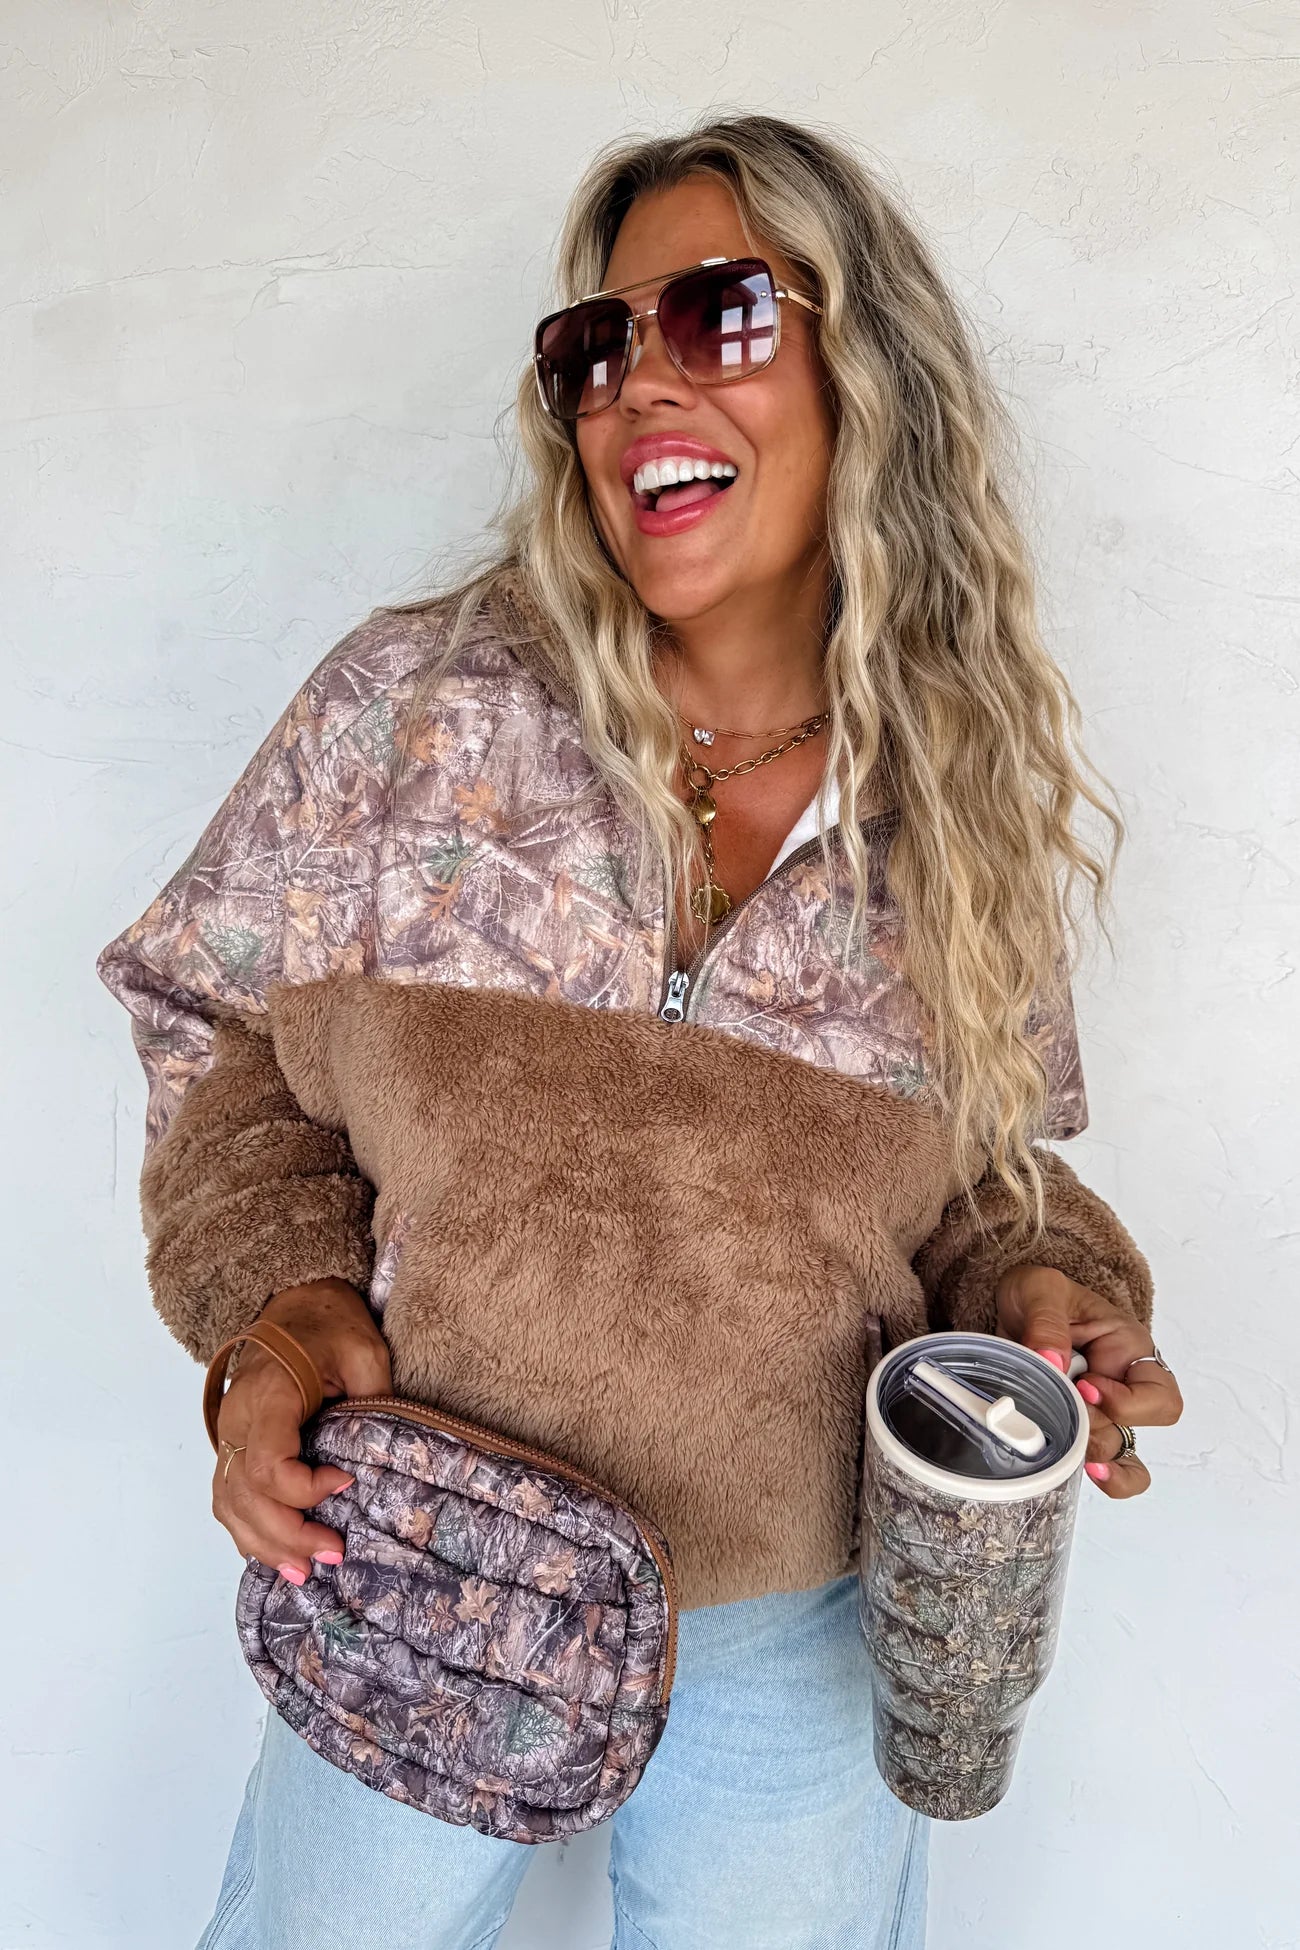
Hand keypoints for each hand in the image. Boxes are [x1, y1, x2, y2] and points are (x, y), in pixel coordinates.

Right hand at [212, 1277, 392, 1581]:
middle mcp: (236, 1420)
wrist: (296, 1304)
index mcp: (267, 1393)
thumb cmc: (330, 1324)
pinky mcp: (233, 1446)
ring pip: (230, 1504)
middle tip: (333, 1553)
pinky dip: (249, 1531)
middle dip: (287, 1534)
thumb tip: (386, 1457)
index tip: (347, 1483)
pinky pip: (228, 1498)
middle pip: (244, 1494)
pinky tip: (277, 1555)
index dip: (304, 1488)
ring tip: (304, 1572)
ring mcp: (228, 1435)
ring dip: (264, 1543)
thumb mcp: (364, 1349)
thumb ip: (373, 1399)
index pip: (267, 1461)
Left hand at [994, 1264, 1182, 1500]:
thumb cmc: (1039, 1294)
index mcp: (1128, 1350)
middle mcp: (1123, 1387)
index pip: (1157, 1394)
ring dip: (1097, 1462)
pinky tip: (1075, 1474)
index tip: (1085, 1385)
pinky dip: (1097, 1477)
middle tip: (1066, 1414)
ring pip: (1124, 1458)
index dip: (1124, 1402)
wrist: (1015, 1306)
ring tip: (1072, 1459)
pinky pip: (1102, 1465)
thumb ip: (1046, 1320)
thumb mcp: (1041, 1289)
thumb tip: (1053, 1362)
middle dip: (1099, 1431)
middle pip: (1137, 1432)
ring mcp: (1099, 1411)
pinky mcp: (1073, 1426)